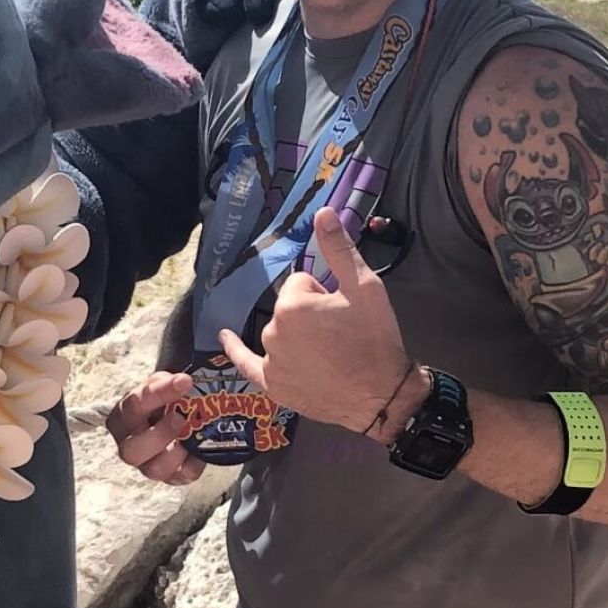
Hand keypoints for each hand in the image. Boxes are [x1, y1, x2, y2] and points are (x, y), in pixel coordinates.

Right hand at [108, 369, 203, 484]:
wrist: (173, 417)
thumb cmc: (161, 401)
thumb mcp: (160, 384)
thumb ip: (168, 381)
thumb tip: (188, 380)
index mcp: (122, 418)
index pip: (133, 405)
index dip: (159, 393)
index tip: (185, 381)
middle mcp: (129, 446)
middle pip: (131, 451)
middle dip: (158, 435)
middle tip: (180, 417)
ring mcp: (149, 465)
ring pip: (154, 469)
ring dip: (175, 452)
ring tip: (191, 435)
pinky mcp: (171, 477)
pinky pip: (182, 476)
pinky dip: (194, 463)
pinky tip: (200, 448)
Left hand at [219, 208, 417, 438]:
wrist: (382, 395)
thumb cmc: (375, 338)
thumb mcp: (365, 288)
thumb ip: (340, 249)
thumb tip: (322, 212)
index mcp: (292, 305)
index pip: (301, 284)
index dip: (324, 294)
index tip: (343, 312)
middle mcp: (274, 332)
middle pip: (289, 309)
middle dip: (311, 315)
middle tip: (340, 334)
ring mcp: (271, 361)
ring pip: (280, 333)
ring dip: (297, 336)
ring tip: (330, 354)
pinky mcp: (273, 385)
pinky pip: (248, 364)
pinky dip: (236, 351)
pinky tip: (225, 339)